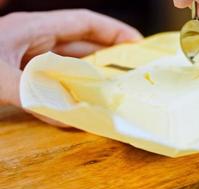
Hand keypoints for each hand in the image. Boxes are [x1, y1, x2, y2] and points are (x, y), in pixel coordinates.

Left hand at [0, 9, 141, 125]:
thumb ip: (31, 94)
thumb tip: (67, 116)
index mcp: (33, 28)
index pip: (83, 22)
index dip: (113, 30)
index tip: (137, 44)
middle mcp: (34, 41)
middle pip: (82, 44)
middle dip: (108, 56)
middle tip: (132, 72)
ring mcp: (28, 59)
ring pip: (70, 64)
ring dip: (90, 77)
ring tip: (112, 91)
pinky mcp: (21, 76)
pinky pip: (54, 82)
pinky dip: (69, 92)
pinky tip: (79, 105)